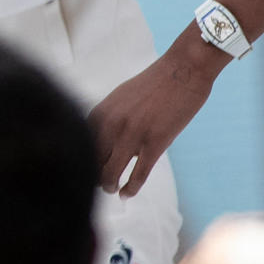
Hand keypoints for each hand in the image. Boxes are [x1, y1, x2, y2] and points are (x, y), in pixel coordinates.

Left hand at [92, 48, 213, 195]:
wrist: (183, 69)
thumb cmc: (154, 83)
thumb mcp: (121, 98)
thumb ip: (111, 119)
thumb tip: (107, 142)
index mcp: (101, 112)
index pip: (80, 144)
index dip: (80, 160)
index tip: (81, 169)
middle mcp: (111, 125)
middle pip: (93, 161)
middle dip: (93, 175)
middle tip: (97, 184)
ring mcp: (133, 135)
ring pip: (112, 172)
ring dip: (109, 185)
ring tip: (111, 190)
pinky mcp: (156, 143)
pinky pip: (139, 174)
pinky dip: (131, 188)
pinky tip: (127, 194)